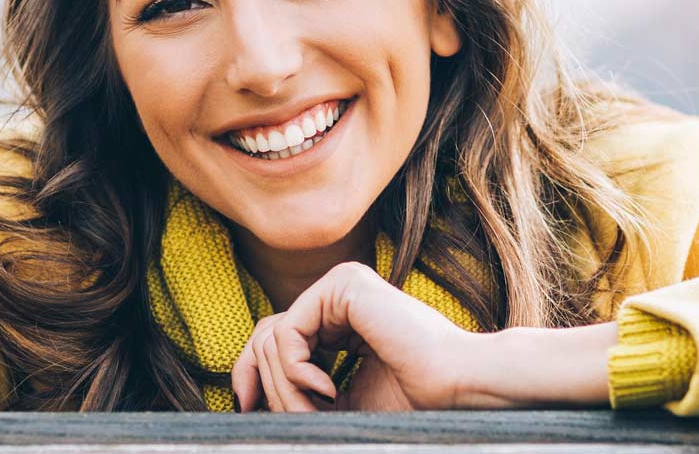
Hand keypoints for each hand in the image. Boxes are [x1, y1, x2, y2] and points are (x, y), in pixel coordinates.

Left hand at [231, 262, 622, 411]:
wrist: (455, 388)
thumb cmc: (412, 401)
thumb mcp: (339, 401)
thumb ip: (299, 391)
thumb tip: (243, 396)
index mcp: (340, 317)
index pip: (276, 338)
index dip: (252, 373)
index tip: (244, 408)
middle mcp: (336, 294)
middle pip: (266, 335)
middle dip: (269, 386)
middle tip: (302, 415)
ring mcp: (339, 284)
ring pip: (273, 336)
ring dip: (287, 386)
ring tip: (321, 406)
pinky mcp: (343, 284)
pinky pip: (287, 331)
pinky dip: (296, 370)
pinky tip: (328, 390)